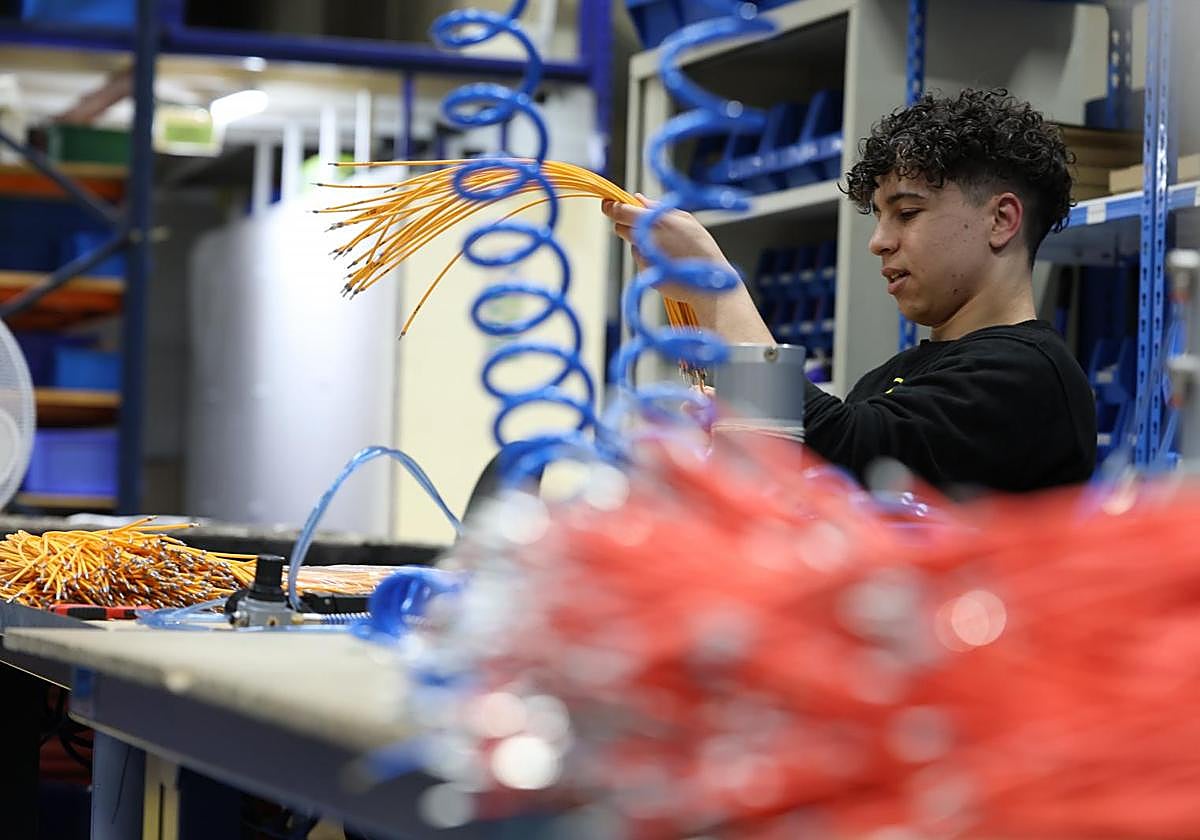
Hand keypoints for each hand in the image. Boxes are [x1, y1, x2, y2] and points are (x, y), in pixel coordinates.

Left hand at [600, 194, 734, 305]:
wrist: (709, 282)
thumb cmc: (701, 247)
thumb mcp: (685, 219)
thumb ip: (657, 207)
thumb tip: (638, 199)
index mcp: (653, 221)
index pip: (620, 211)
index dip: (611, 207)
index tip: (607, 204)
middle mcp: (643, 239)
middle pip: (620, 228)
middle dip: (626, 224)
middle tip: (643, 225)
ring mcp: (642, 258)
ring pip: (632, 244)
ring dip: (642, 242)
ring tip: (667, 247)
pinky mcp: (643, 273)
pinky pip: (640, 260)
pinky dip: (650, 258)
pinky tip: (668, 260)